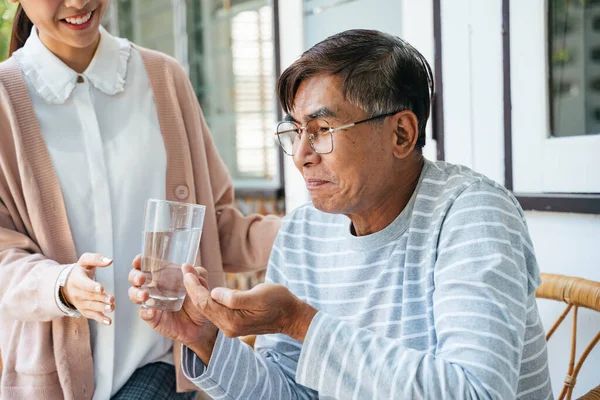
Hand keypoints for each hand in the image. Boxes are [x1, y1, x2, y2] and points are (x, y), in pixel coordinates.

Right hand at [62, 253, 114, 324]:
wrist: (66, 285)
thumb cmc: (80, 271)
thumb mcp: (85, 261)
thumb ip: (97, 259)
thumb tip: (110, 260)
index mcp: (77, 279)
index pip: (84, 284)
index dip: (92, 286)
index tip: (101, 288)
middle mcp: (76, 293)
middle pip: (89, 297)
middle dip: (101, 298)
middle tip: (111, 299)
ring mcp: (80, 303)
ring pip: (91, 307)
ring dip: (102, 308)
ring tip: (112, 308)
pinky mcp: (84, 310)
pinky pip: (92, 316)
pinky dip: (100, 319)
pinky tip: (109, 321)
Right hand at [128, 255, 218, 362]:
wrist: (201, 326)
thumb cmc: (197, 302)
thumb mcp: (200, 287)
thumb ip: (197, 275)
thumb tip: (187, 266)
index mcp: (163, 277)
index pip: (146, 266)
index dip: (140, 262)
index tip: (139, 259)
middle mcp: (154, 288)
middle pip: (135, 279)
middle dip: (134, 276)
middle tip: (142, 279)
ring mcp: (151, 303)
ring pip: (134, 295)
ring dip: (137, 294)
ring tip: (145, 295)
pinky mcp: (153, 318)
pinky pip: (144, 314)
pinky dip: (146, 312)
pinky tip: (152, 311)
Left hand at [185, 281, 317, 341]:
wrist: (291, 316)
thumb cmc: (278, 302)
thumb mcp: (258, 296)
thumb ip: (234, 297)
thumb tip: (214, 292)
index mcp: (232, 321)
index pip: (205, 303)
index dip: (194, 287)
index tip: (187, 271)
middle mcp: (228, 327)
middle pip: (203, 306)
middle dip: (192, 287)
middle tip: (185, 268)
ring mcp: (230, 326)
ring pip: (208, 307)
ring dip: (199, 291)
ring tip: (191, 274)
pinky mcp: (234, 322)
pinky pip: (215, 309)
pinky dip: (208, 296)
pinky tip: (204, 286)